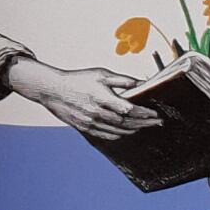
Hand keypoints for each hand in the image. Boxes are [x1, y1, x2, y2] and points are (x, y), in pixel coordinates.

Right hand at [4, 58, 152, 137]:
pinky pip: (106, 135)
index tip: (155, 114)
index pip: (129, 110)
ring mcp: (91, 122)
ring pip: (118, 131)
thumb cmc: (76, 79)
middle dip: (144, 123)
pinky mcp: (85, 128)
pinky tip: (125, 131)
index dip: (144, 114)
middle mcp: (98, 112)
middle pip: (127, 122)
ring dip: (133, 129)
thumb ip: (121, 80)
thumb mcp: (100, 74)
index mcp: (102, 97)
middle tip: (156, 122)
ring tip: (143, 126)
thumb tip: (140, 84)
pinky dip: (118, 135)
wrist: (53, 89)